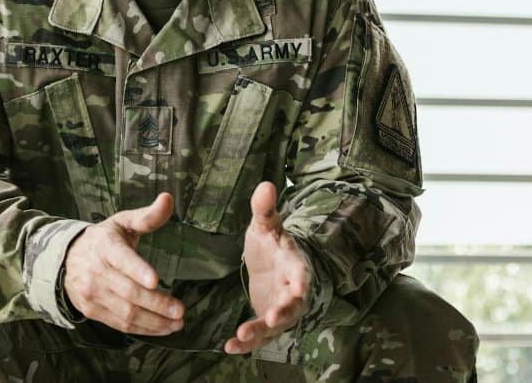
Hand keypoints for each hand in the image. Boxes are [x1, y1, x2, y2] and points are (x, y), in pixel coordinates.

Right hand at [63, 193, 184, 334]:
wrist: (66, 260)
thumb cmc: (103, 240)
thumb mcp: (122, 223)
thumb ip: (147, 216)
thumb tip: (168, 199)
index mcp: (105, 245)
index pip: (121, 258)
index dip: (137, 270)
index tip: (155, 280)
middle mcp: (96, 271)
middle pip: (128, 292)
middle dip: (156, 303)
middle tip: (180, 310)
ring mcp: (93, 293)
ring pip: (126, 312)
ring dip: (154, 321)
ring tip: (177, 322)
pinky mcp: (92, 310)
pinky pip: (120, 324)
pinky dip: (143, 329)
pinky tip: (162, 327)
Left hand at [225, 181, 309, 354]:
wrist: (273, 264)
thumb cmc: (271, 244)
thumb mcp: (265, 226)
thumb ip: (265, 209)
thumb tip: (266, 184)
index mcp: (294, 266)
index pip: (302, 274)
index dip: (301, 283)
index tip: (299, 290)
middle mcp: (292, 292)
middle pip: (292, 306)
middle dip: (283, 313)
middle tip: (272, 320)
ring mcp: (280, 309)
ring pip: (274, 326)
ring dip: (259, 333)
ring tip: (240, 337)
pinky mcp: (266, 322)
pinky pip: (259, 337)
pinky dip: (246, 344)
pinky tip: (228, 347)